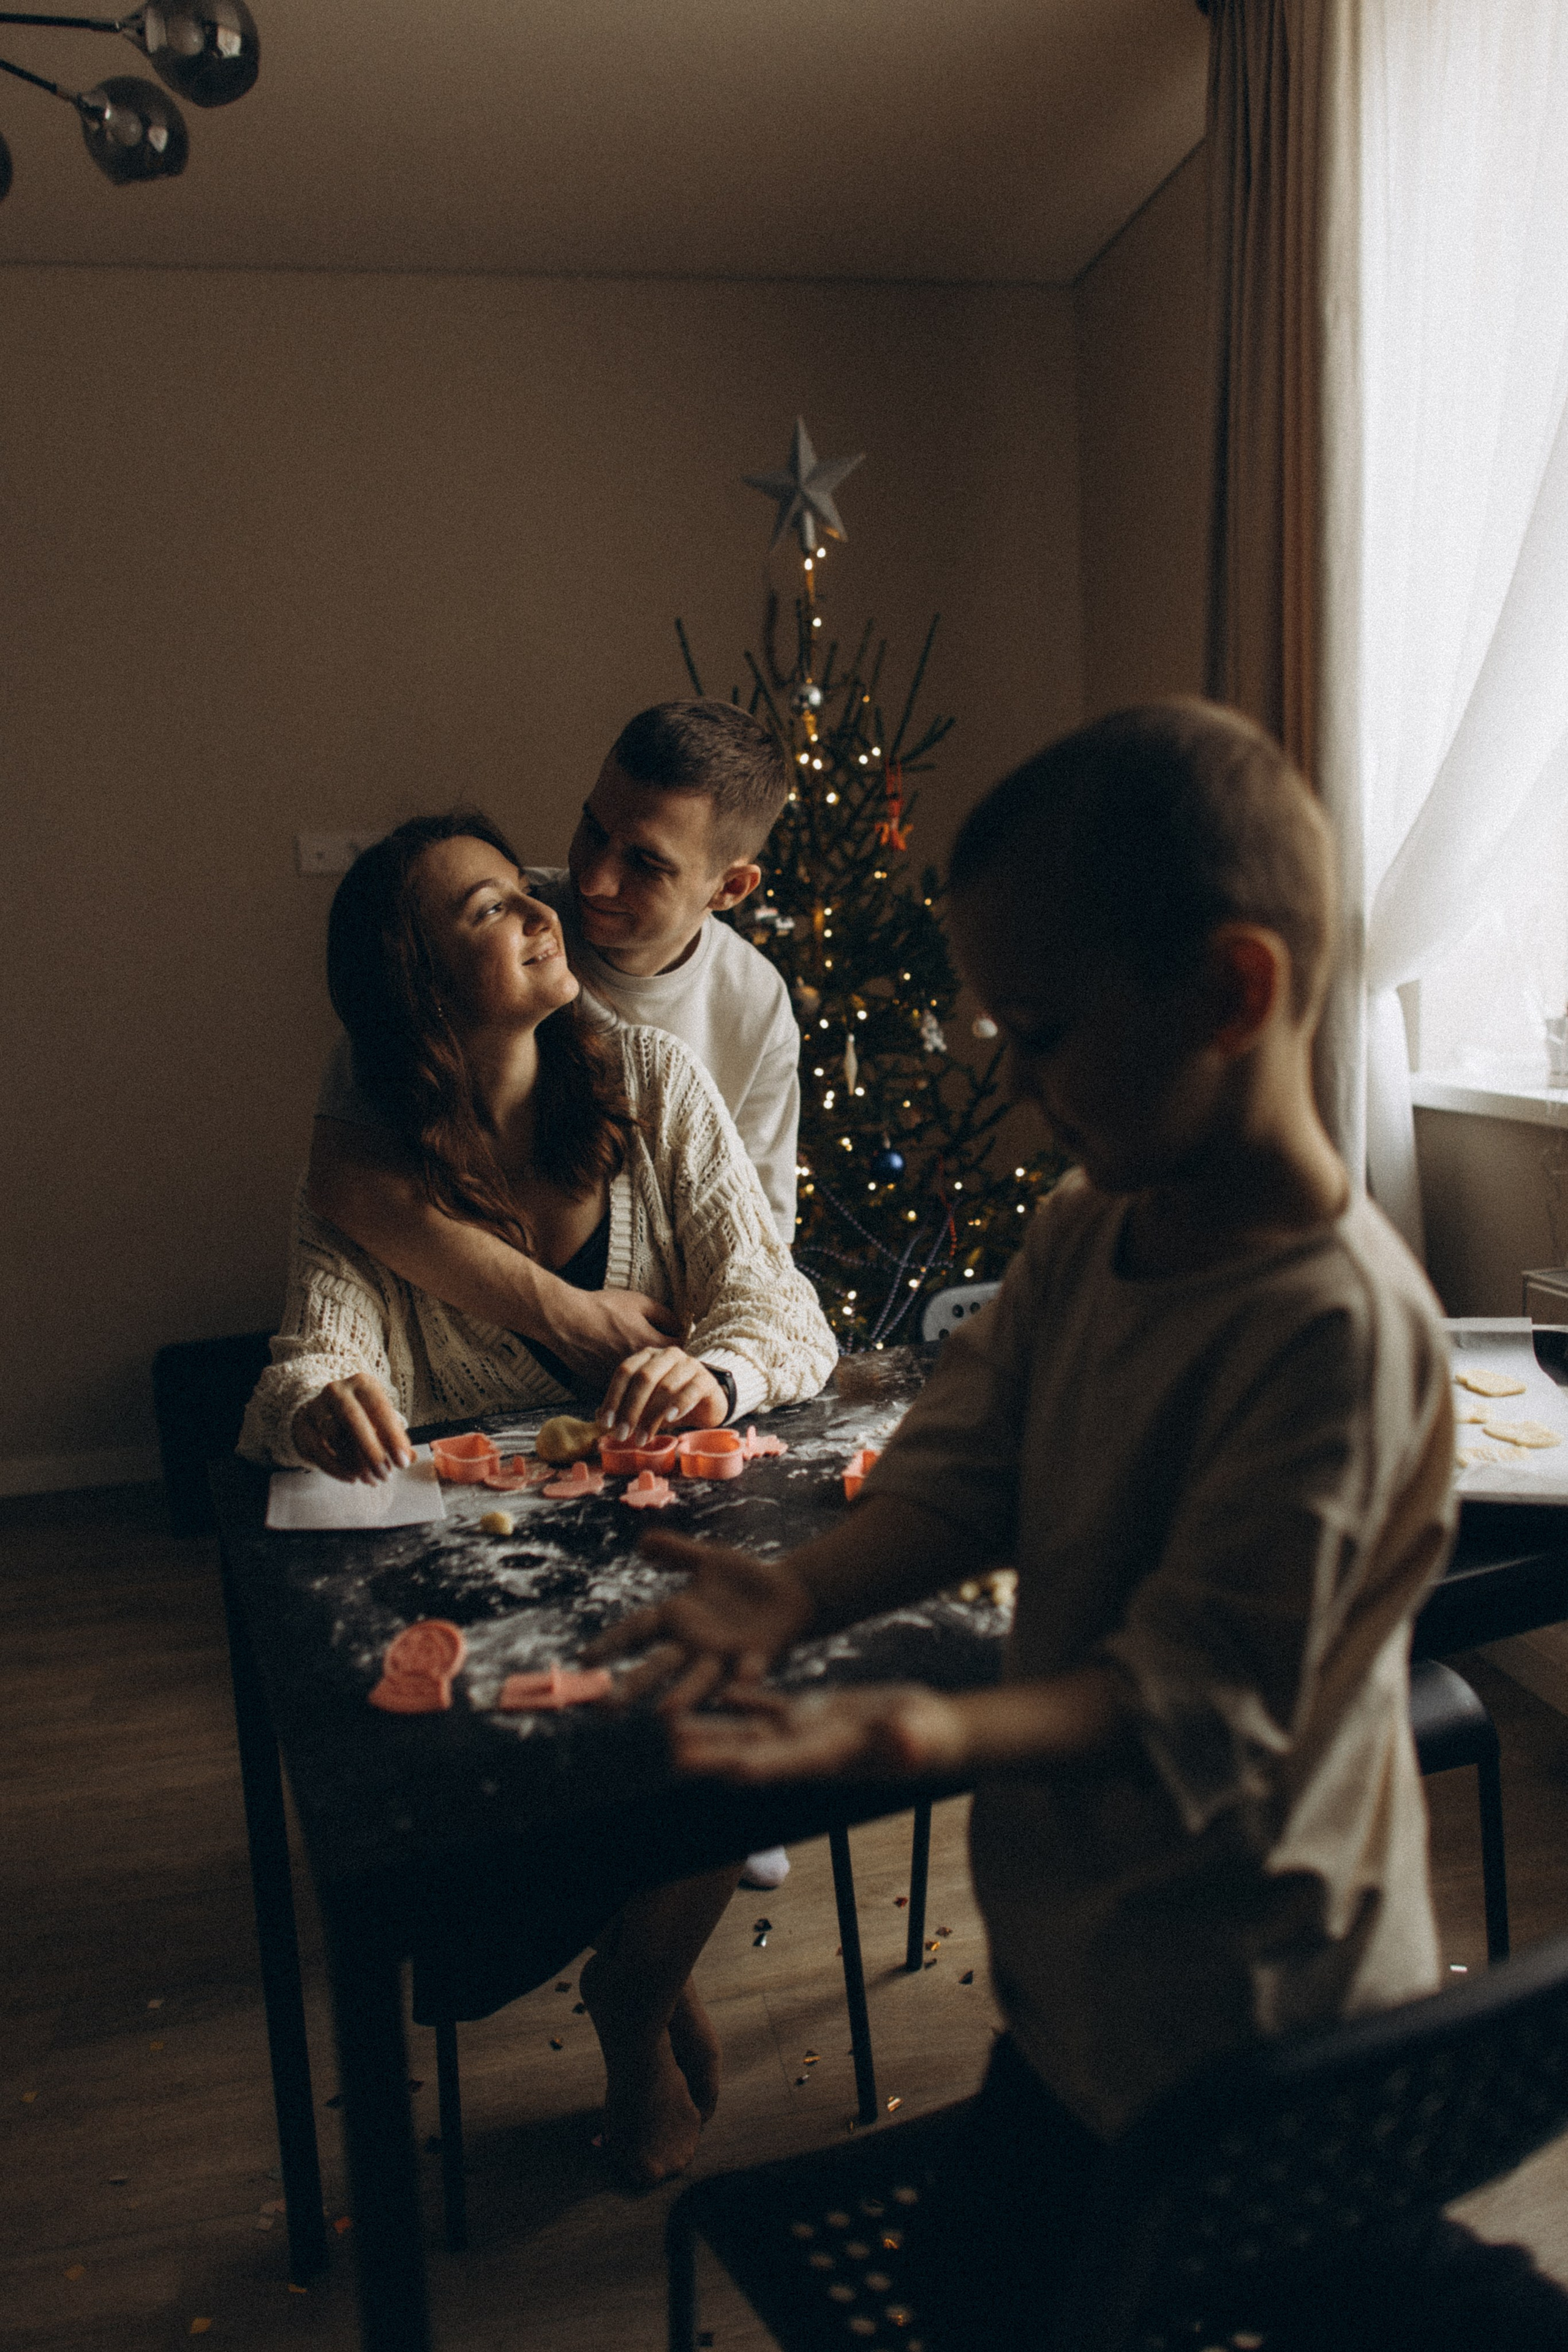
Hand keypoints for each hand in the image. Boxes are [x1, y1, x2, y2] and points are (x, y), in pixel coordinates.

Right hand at [291, 1376, 413, 1481]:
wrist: (323, 1412)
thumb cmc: (362, 1417)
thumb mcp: (381, 1421)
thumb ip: (396, 1438)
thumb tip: (410, 1457)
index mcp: (363, 1384)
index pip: (380, 1409)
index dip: (393, 1437)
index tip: (403, 1462)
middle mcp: (337, 1391)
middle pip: (353, 1420)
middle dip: (372, 1452)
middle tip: (386, 1475)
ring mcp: (317, 1408)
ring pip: (335, 1438)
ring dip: (356, 1464)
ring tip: (371, 1479)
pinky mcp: (303, 1428)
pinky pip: (319, 1452)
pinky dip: (337, 1469)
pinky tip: (352, 1478)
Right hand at [546, 1288, 681, 1379]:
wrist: (565, 1319)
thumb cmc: (602, 1307)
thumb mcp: (640, 1302)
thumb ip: (666, 1316)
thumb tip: (679, 1327)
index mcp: (650, 1345)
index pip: (683, 1355)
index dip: (684, 1352)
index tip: (681, 1348)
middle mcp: (638, 1366)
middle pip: (664, 1376)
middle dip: (668, 1372)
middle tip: (668, 1366)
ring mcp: (619, 1378)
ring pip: (643, 1388)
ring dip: (648, 1384)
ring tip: (648, 1377)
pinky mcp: (601, 1383)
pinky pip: (621, 1390)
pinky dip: (626, 1388)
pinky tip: (625, 1380)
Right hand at [584, 1533, 817, 1710]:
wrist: (793, 1591)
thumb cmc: (745, 1578)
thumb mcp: (709, 1559)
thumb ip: (676, 1552)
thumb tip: (641, 1544)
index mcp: (678, 1617)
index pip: (637, 1630)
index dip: (612, 1644)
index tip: (582, 1661)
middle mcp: (696, 1643)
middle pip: (659, 1664)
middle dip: (633, 1685)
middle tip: (603, 1708)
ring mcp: (726, 1653)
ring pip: (700, 1678)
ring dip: (683, 1695)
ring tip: (663, 1715)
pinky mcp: (759, 1655)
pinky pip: (750, 1668)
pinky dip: (746, 1675)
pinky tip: (741, 1681)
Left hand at [597, 1348, 725, 1446]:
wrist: (707, 1404)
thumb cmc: (671, 1403)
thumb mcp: (645, 1405)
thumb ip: (624, 1408)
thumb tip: (599, 1418)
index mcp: (648, 1356)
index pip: (625, 1371)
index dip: (613, 1397)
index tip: (605, 1422)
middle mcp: (668, 1355)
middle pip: (644, 1378)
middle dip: (630, 1409)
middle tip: (622, 1435)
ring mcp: (689, 1365)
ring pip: (665, 1387)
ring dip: (651, 1416)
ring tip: (642, 1438)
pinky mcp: (706, 1379)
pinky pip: (690, 1391)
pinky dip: (678, 1406)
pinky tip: (670, 1420)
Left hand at [669, 1683, 966, 1782]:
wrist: (933, 1733)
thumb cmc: (932, 1739)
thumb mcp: (922, 1738)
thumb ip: (908, 1742)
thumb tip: (905, 1744)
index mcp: (834, 1757)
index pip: (792, 1765)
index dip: (760, 1767)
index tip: (729, 1773)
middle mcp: (810, 1749)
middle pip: (755, 1752)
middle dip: (715, 1754)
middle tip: (673, 1756)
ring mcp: (808, 1732)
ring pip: (751, 1730)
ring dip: (714, 1730)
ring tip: (673, 1729)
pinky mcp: (813, 1712)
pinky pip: (771, 1704)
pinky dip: (745, 1696)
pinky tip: (719, 1690)